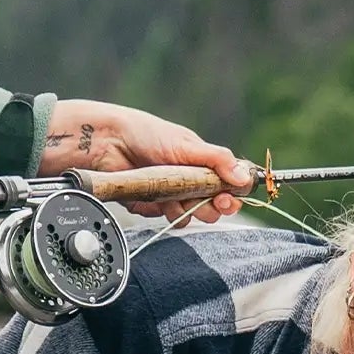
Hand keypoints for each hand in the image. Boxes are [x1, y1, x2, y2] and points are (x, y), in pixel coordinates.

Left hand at [40, 100, 253, 220]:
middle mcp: (191, 180)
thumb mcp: (186, 144)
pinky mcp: (154, 206)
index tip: (229, 198)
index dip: (233, 195)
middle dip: (213, 207)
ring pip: (193, 216)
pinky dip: (164, 212)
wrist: (108, 144)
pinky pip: (169, 219)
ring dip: (188, 210)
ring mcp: (173, 194)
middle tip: (206, 201)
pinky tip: (157, 199)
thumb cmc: (147, 135)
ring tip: (174, 196)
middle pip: (215, 206)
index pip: (229, 185)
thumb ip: (217, 160)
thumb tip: (245, 176)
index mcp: (203, 163)